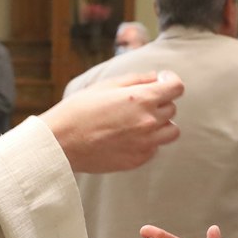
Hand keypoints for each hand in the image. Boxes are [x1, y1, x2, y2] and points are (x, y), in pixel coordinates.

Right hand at [43, 71, 182, 173]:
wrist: (61, 143)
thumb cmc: (78, 110)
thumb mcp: (105, 85)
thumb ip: (136, 80)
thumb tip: (156, 77)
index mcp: (141, 98)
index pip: (176, 87)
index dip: (170, 81)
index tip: (161, 82)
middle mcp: (148, 122)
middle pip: (172, 108)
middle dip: (160, 102)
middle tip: (138, 103)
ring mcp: (145, 144)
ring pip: (171, 131)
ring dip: (161, 124)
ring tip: (139, 122)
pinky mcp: (137, 160)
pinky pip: (154, 148)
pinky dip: (147, 142)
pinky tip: (127, 137)